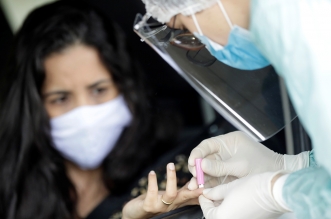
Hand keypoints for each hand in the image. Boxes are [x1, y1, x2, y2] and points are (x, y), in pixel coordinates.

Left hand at [122, 163, 202, 218]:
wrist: (135, 214)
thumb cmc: (153, 201)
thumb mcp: (170, 196)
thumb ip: (182, 190)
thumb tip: (196, 182)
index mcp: (177, 202)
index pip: (192, 197)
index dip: (201, 190)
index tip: (209, 181)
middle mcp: (171, 205)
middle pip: (185, 197)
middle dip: (193, 189)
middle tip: (200, 179)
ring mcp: (160, 206)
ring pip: (170, 194)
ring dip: (171, 178)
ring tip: (170, 164)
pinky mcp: (148, 206)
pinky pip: (151, 193)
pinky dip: (152, 181)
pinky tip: (152, 172)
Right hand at [188, 131, 308, 189]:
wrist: (278, 178)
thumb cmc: (264, 166)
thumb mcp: (240, 166)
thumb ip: (220, 166)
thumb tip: (201, 165)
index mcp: (230, 141)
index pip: (208, 144)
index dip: (198, 153)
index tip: (192, 162)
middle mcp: (226, 150)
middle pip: (206, 157)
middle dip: (198, 168)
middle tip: (194, 176)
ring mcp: (227, 162)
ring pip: (209, 169)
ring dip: (201, 178)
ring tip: (195, 186)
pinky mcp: (228, 174)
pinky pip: (214, 178)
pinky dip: (208, 183)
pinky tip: (202, 189)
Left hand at [199, 172, 288, 218]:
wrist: (276, 192)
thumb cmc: (252, 188)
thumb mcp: (229, 187)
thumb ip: (215, 192)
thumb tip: (207, 193)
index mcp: (222, 218)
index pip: (207, 211)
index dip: (204, 200)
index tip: (204, 193)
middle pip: (216, 216)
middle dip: (213, 206)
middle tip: (212, 194)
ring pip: (227, 217)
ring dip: (222, 209)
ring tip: (223, 196)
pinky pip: (237, 217)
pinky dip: (232, 211)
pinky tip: (233, 201)